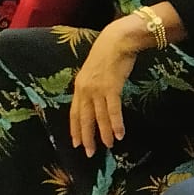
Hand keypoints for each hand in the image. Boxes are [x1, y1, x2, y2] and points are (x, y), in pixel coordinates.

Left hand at [69, 15, 147, 155]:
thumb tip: (96, 99)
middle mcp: (85, 90)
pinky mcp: (111, 87)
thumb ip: (93, 85)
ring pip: (99, 117)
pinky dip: (115, 124)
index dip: (75, 129)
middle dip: (87, 137)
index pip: (74, 113)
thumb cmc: (108, 54)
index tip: (76, 143)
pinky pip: (112, 110)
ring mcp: (97, 89)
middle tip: (89, 152)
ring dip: (104, 133)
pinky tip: (119, 134)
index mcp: (79, 86)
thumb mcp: (94, 71)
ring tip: (108, 146)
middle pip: (84, 118)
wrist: (117, 41)